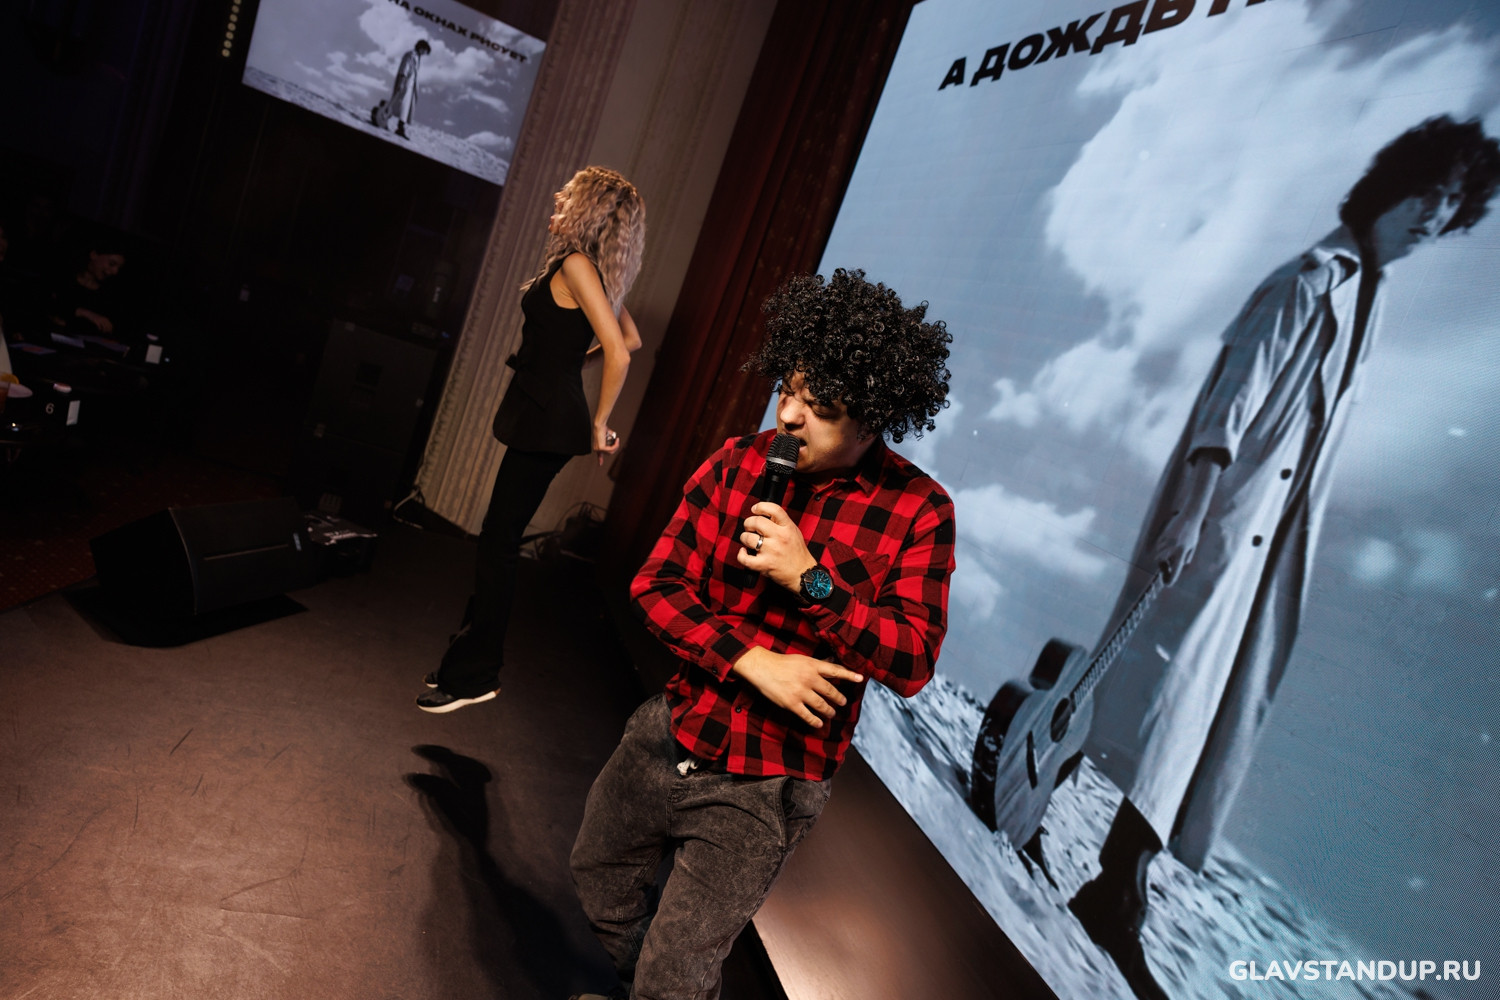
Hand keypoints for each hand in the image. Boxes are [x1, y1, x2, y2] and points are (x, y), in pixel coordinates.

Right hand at [76, 308, 112, 332]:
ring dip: (104, 330)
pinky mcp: (96, 321)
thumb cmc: (96, 317)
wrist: (89, 314)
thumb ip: (105, 322)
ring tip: (103, 332)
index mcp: (106, 319)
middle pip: (108, 327)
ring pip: (104, 327)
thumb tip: (108, 328)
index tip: (110, 332)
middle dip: (108, 330)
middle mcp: (104, 319)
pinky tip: (100, 330)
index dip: (111, 329)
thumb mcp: (102, 318)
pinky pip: (100, 327)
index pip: (111, 325)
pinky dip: (100, 329)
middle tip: (107, 333)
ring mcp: (100, 320)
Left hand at [593, 424, 619, 464]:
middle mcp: (596, 449)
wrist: (600, 426)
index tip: (600, 465)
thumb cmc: (603, 429)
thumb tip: (615, 441)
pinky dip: (615, 445)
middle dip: (615, 447)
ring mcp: (598, 449)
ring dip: (616, 446)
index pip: (599, 455)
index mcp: (597, 447)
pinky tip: (617, 440)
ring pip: (611, 451)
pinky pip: (611, 449)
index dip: (600, 460)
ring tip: (617, 440)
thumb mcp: (608, 436)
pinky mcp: (601, 448)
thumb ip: (611, 440)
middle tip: (617, 440)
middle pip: (609, 453)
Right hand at [732, 646, 863, 728]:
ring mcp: (801, 692)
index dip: (849, 675)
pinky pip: (808, 715)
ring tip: (832, 713)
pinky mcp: (792, 704)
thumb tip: (832, 665)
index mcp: (812, 666)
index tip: (861, 678)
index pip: (835, 670)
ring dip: (829, 711)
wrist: (762, 668)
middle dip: (839, 698)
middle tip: (842, 702)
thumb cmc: (781, 663)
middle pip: (830, 691)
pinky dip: (815, 721)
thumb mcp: (801, 659)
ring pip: (821, 705)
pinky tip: (819, 724)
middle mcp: (809, 678)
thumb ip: (817, 665)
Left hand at [737, 501, 814, 590]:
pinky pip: (745, 558)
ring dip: (744, 538)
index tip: (755, 509)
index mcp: (788, 528)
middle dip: (748, 523)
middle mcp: (779, 537)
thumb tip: (763, 514)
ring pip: (748, 538)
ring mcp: (771, 551)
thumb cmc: (797, 553)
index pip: (773, 509)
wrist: (803, 574)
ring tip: (748, 541)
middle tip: (750, 528)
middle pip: (756, 522)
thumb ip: (781, 523)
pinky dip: (741, 555)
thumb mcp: (794, 532)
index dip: (760, 506)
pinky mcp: (764, 565)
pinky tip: (745, 552)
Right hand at [1154, 510, 1202, 584]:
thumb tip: (1179, 566)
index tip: (1168, 584)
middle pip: (1161, 562)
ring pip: (1158, 555)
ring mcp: (1166, 542)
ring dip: (1161, 558)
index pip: (1175, 569)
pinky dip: (1161, 550)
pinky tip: (1167, 546)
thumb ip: (1186, 557)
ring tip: (1167, 556)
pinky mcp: (1162, 536)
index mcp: (1182, 552)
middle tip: (1166, 569)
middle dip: (1162, 566)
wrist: (1189, 517)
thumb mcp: (1193, 547)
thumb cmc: (1193, 533)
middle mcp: (1172, 548)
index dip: (1171, 578)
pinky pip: (1158, 547)